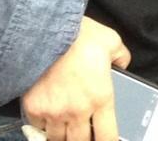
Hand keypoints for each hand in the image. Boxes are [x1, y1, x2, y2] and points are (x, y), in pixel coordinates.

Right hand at [20, 15, 129, 140]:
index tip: (104, 139)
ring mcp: (54, 112)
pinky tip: (47, 115)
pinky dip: (43, 125)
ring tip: (65, 125)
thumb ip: (120, 56)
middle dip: (83, 139)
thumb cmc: (78, 34)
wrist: (44, 29)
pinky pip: (38, 127)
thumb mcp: (110, 40)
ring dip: (62, 135)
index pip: (107, 137)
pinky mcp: (34, 108)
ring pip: (58, 140)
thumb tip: (123, 64)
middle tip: (83, 131)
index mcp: (100, 98)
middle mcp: (78, 111)